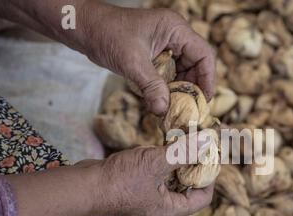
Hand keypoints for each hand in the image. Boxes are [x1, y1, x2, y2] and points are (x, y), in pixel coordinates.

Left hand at [81, 4, 215, 115]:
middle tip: (189, 109)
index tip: (204, 100)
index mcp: (176, 29)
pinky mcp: (155, 54)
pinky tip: (163, 101)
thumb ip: (151, 86)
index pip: (204, 55)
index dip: (208, 79)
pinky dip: (168, 87)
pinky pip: (169, 73)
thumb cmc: (108, 34)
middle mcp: (175, 36)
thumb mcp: (132, 62)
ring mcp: (165, 45)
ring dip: (180, 90)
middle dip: (193, 87)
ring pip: (183, 71)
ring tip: (176, 108)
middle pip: (196, 65)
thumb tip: (163, 111)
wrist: (84, 28)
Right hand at [95, 134, 213, 215]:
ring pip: (171, 187)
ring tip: (179, 146)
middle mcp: (161, 214)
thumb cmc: (120, 179)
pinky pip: (156, 185)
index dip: (210, 177)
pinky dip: (161, 170)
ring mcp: (146, 207)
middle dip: (193, 169)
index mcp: (170, 212)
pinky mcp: (134, 198)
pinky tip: (160, 152)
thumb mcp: (156, 161)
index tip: (209, 156)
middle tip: (196, 148)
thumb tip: (207, 141)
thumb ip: (183, 152)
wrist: (83, 187)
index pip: (203, 198)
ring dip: (176, 167)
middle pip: (188, 192)